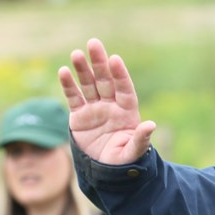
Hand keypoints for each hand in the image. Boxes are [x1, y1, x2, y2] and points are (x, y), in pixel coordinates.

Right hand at [59, 39, 156, 165]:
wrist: (105, 171)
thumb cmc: (123, 161)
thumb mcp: (133, 152)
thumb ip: (141, 139)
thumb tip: (150, 125)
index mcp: (127, 111)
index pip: (124, 89)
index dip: (120, 75)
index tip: (115, 59)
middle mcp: (111, 105)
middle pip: (105, 80)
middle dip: (99, 63)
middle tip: (93, 43)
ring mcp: (94, 109)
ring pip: (88, 85)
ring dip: (82, 69)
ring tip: (76, 54)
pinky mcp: (79, 115)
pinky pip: (73, 97)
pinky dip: (68, 85)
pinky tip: (63, 71)